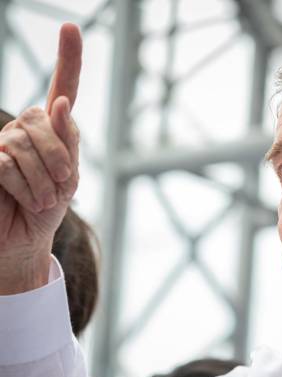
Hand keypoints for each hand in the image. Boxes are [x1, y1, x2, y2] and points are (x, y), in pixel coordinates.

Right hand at [0, 23, 81, 293]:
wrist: (25, 238)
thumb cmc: (50, 207)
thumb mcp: (70, 178)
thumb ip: (68, 142)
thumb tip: (61, 103)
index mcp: (54, 129)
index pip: (63, 87)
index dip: (68, 59)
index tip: (70, 27)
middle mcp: (26, 127)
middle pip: (44, 120)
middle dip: (59, 157)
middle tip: (62, 185)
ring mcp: (2, 141)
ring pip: (24, 142)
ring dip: (43, 179)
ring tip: (43, 199)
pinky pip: (6, 162)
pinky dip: (24, 185)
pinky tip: (27, 198)